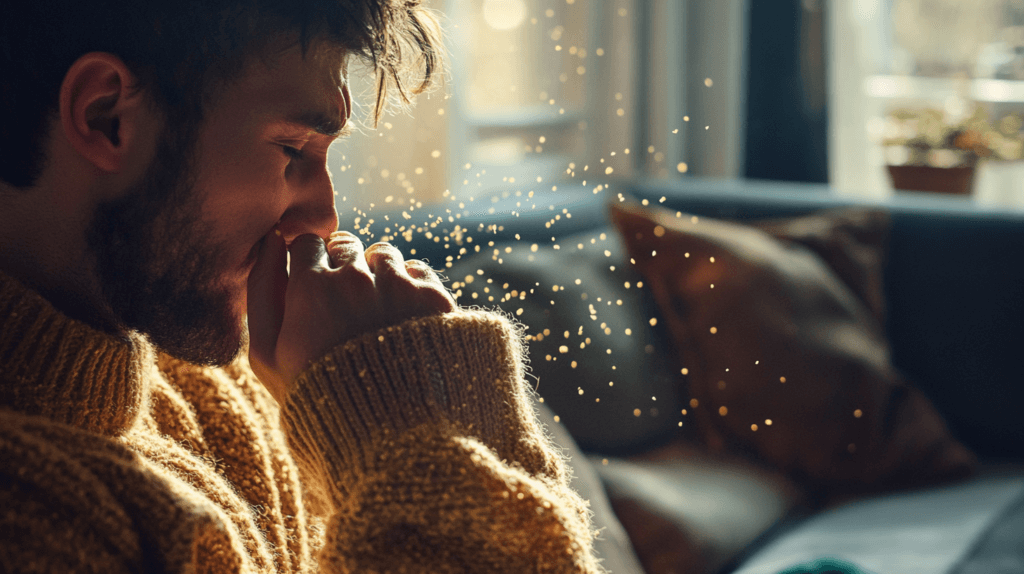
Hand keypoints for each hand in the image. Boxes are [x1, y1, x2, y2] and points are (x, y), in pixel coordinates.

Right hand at [246, 230, 455, 402]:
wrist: (390, 439)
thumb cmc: (316, 398)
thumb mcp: (267, 355)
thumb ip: (261, 291)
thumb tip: (268, 241)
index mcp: (311, 287)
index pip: (305, 242)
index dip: (307, 264)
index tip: (312, 288)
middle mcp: (358, 277)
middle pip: (346, 245)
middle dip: (342, 268)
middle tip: (344, 310)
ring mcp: (400, 286)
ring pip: (384, 254)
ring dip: (378, 274)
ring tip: (375, 318)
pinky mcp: (435, 298)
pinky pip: (419, 270)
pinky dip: (410, 287)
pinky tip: (403, 321)